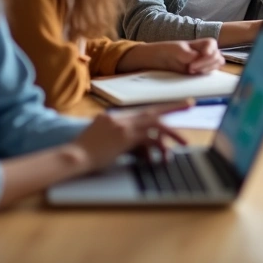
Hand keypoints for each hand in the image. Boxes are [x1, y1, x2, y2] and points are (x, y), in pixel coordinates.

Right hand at [72, 101, 189, 171]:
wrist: (72, 157)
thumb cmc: (84, 153)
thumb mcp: (102, 139)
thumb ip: (119, 137)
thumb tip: (138, 143)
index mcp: (114, 117)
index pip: (141, 112)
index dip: (157, 110)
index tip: (172, 107)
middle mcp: (120, 118)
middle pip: (152, 112)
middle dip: (172, 108)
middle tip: (190, 104)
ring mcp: (122, 126)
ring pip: (154, 124)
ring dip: (171, 133)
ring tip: (184, 141)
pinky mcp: (124, 137)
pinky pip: (148, 138)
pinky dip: (159, 147)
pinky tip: (165, 156)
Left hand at [158, 38, 223, 74]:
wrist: (156, 59)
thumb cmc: (166, 50)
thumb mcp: (176, 50)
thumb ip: (187, 54)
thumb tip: (197, 57)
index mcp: (200, 43)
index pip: (212, 44)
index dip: (208, 52)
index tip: (198, 59)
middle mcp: (204, 53)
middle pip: (217, 57)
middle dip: (208, 63)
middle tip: (192, 68)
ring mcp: (203, 63)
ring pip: (216, 66)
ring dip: (207, 69)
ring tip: (192, 71)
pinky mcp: (200, 72)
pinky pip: (209, 74)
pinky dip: (205, 75)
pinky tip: (194, 75)